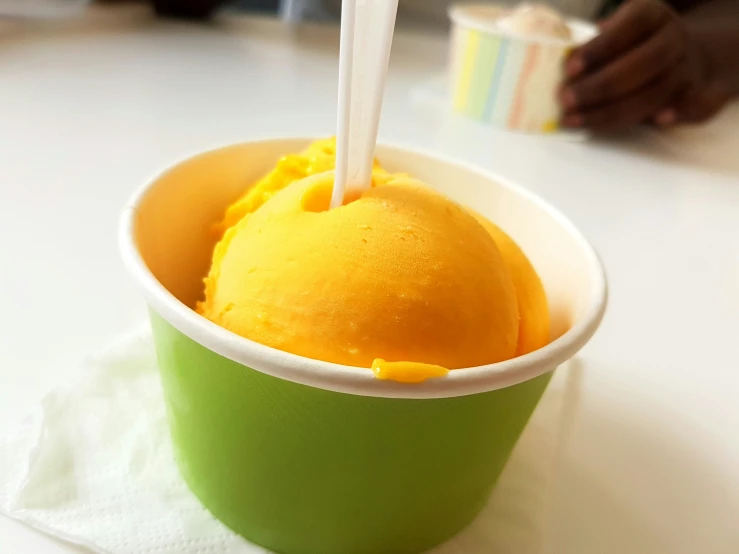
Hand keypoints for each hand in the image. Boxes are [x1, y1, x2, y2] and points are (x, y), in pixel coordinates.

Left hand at [560, 0, 724, 130]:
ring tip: (575, 120)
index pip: (629, 27)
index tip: (568, 69)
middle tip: (565, 100)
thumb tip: (559, 69)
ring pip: (656, 93)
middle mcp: (674, 39)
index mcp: (652, 15)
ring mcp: (689, 68)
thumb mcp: (617, 32)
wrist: (686, 54)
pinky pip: (699, 105)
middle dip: (600, 87)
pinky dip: (681, 113)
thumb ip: (596, 47)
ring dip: (613, 112)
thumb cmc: (634, 46)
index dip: (600, 49)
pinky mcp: (703, 93)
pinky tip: (657, 122)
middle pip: (642, 64)